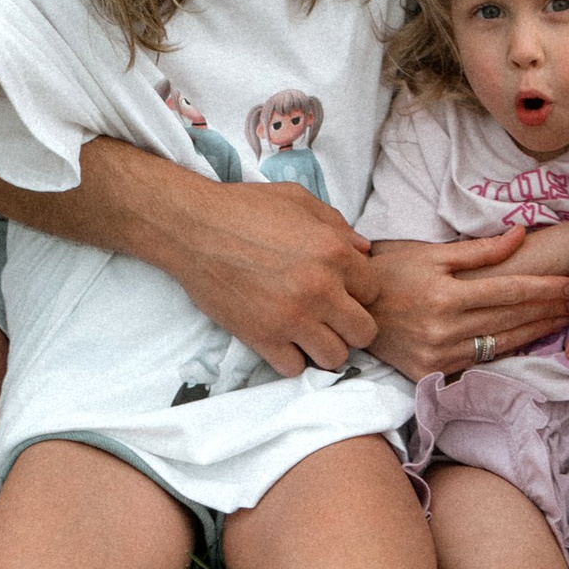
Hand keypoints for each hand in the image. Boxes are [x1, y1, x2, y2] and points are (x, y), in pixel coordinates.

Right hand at [141, 175, 380, 376]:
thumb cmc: (246, 208)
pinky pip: (294, 369)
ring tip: (308, 331)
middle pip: (364, 332)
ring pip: (335, 357)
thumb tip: (364, 250)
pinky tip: (282, 340)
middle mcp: (320, 290)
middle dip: (351, 325)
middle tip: (331, 316)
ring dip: (324, 346)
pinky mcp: (262, 338)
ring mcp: (291, 318)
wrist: (194, 228)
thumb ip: (338, 225)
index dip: (360, 291)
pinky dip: (291, 359)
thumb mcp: (299, 200)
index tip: (342, 288)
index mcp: (335, 253)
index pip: (375, 291)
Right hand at [361, 227, 568, 382]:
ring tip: (563, 319)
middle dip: (549, 308)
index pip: (509, 292)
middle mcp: (444, 329)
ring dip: (536, 331)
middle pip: (511, 319)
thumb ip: (480, 250)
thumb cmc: (392, 273)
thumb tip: (521, 234)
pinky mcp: (432, 373)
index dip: (545, 289)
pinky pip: (480, 361)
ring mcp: (438, 355)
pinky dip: (507, 349)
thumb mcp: (432, 254)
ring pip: (502, 344)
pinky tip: (528, 339)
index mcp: (445, 295)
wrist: (354, 310)